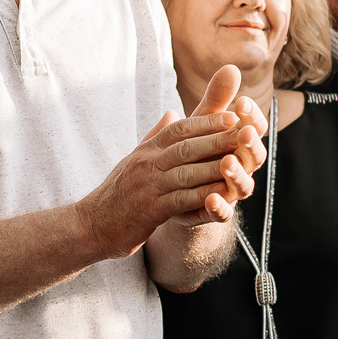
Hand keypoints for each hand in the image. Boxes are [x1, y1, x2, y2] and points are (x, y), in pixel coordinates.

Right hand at [77, 66, 264, 255]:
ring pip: (186, 172)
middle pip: (186, 147)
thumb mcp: (135, 159)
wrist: (92, 224)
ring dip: (215, 167)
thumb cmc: (118, 192)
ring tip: (240, 162)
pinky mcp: (150, 211)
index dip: (206, 121)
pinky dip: (203, 196)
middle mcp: (146, 164)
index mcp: (147, 150)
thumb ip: (156, 136)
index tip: (232, 115)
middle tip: (245, 133)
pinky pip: (181, 200)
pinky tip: (223, 194)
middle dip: (217, 139)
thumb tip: (173, 113)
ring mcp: (147, 187)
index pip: (179, 129)